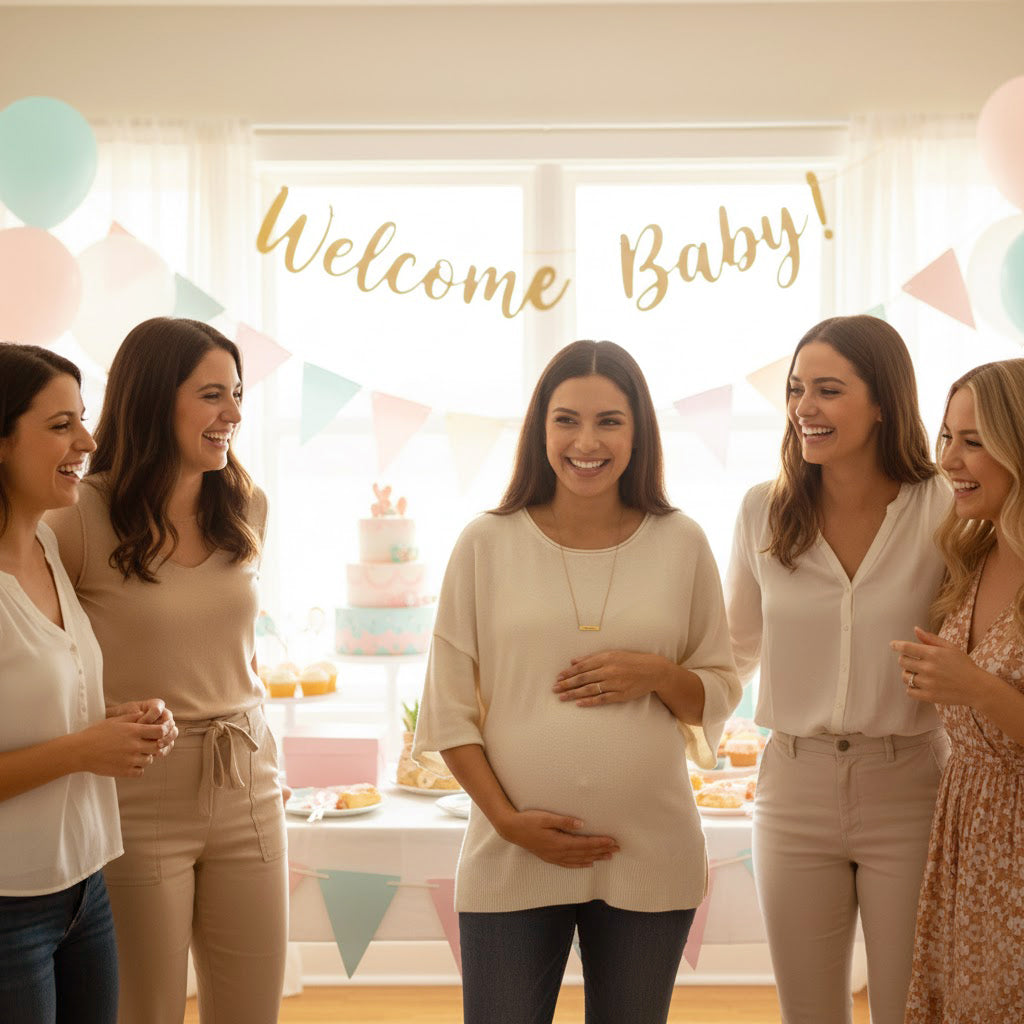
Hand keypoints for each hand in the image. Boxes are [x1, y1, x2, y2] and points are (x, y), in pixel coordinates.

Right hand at [75, 714, 172, 777]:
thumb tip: (147, 714)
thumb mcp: (116, 720)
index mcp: (134, 731)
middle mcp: (134, 746)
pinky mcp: (124, 772)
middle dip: (156, 744)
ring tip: (136, 753)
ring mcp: (130, 760)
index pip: (161, 731)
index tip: (159, 731)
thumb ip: (133, 717)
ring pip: (150, 760)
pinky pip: (140, 772)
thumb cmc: (97, 733)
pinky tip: (130, 763)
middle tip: (148, 743)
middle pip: (158, 746)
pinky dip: (138, 768)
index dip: (163, 731)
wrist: (80, 751)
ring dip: (146, 756)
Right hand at [498, 809, 618, 867]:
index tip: (612, 841)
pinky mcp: (550, 858)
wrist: (511, 829)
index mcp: (559, 842)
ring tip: (608, 856)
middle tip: (617, 848)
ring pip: (579, 860)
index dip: (600, 843)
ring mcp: (554, 857)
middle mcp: (558, 853)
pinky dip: (581, 864)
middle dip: (602, 850)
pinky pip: (569, 864)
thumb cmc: (528, 820)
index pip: (585, 844)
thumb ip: (564, 821)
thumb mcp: (546, 817)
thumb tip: (582, 824)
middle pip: (585, 853)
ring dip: (595, 858)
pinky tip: (588, 864)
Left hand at [553, 650, 673, 706]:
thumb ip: (592, 658)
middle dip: (567, 684)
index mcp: (605, 658)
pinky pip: (602, 699)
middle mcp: (608, 671)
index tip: (558, 677)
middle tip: (555, 689)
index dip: (569, 673)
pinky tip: (579, 703)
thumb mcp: (612, 654)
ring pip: (590, 689)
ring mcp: (614, 684)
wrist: (653, 670)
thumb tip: (573, 661)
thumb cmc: (631, 660)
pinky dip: (589, 701)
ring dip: (574, 694)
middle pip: (583, 679)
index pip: (582, 667)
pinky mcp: (620, 695)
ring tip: (562, 697)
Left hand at [891, 627, 994, 707]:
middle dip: (905, 659)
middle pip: (903, 662)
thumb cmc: (964, 665)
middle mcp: (928, 668)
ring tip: (918, 673)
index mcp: (933, 654)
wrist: (977, 687)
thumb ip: (931, 639)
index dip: (896, 645)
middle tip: (912, 660)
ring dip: (908, 674)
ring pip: (905, 677)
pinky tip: (919, 684)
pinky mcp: (929, 696)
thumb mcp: (950, 648)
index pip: (906, 648)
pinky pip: (910, 691)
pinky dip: (911, 688)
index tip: (893, 645)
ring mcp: (928, 683)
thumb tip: (915, 629)